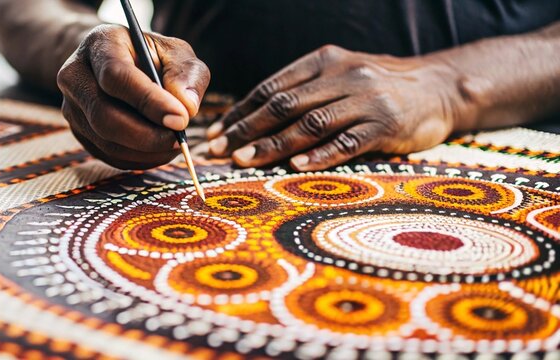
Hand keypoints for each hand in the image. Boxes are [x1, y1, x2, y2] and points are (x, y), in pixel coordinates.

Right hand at [58, 24, 209, 169]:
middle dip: (147, 135)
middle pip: (104, 115)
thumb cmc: (152, 57)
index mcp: (100, 44)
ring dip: (146, 151)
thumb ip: (185, 74)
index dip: (149, 101)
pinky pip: (109, 156)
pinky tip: (159, 150)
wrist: (121, 63)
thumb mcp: (176, 53)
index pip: (116, 75)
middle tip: (179, 140)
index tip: (181, 119)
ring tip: (173, 143)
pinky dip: (139, 159)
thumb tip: (186, 108)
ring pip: (106, 142)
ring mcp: (72, 107)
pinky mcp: (79, 133)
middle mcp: (75, 75)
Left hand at [207, 45, 470, 170]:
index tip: (215, 133)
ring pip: (310, 124)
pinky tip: (295, 167)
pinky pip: (347, 143)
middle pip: (284, 105)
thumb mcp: (339, 75)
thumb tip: (252, 118)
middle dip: (245, 130)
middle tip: (218, 150)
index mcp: (323, 61)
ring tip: (244, 161)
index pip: (271, 88)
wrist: (438, 87)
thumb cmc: (377, 86)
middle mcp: (341, 76)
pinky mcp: (386, 125)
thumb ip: (303, 91)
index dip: (240, 111)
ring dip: (273, 145)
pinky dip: (319, 156)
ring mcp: (365, 100)